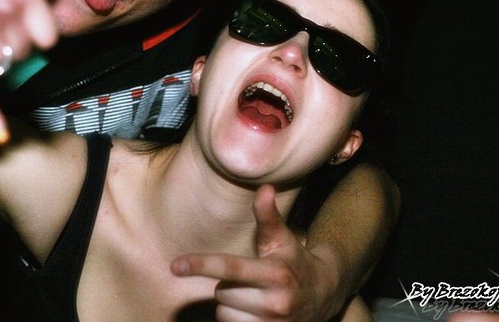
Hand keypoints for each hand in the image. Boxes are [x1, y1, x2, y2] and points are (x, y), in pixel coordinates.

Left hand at [172, 185, 341, 320]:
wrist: (323, 296)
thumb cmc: (294, 261)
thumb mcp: (282, 238)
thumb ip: (268, 216)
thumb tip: (264, 188)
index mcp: (276, 274)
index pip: (231, 268)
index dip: (201, 265)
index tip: (174, 265)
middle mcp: (275, 304)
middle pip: (221, 292)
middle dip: (228, 284)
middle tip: (250, 279)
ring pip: (223, 314)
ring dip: (231, 306)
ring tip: (253, 297)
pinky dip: (235, 320)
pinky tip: (252, 313)